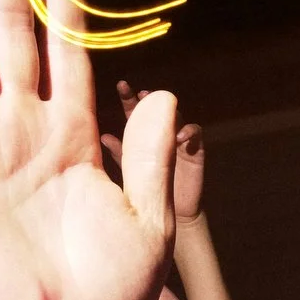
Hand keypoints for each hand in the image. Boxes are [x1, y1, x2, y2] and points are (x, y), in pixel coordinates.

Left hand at [112, 80, 205, 221]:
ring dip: (169, 112)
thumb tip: (103, 137)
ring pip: (177, 116)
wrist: (173, 214)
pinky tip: (178, 137)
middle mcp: (161, 132)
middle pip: (156, 108)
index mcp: (142, 134)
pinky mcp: (196, 150)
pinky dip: (188, 131)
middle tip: (141, 93)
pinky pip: (195, 133)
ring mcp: (180, 139)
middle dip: (149, 98)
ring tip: (160, 112)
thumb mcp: (128, 171)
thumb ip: (119, 153)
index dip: (128, 98)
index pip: (134, 110)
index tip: (121, 86)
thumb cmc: (146, 193)